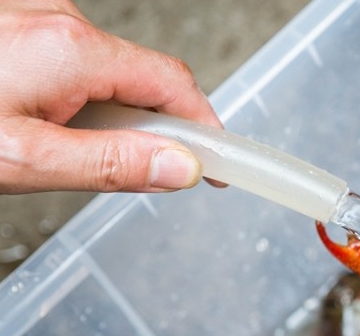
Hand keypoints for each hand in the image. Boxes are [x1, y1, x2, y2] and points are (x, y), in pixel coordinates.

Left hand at [0, 0, 221, 193]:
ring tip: (62, 147)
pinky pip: (76, 64)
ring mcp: (40, 20)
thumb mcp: (27, 160)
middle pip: (143, 79)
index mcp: (72, 50)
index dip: (203, 127)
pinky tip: (44, 121)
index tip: (217, 164)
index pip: (172, 84)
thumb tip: (179, 167)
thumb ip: (109, 165)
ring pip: (108, 74)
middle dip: (148, 128)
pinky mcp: (24, 29)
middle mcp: (60, 22)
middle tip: (134, 172)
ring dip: (107, 115)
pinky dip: (78, 98)